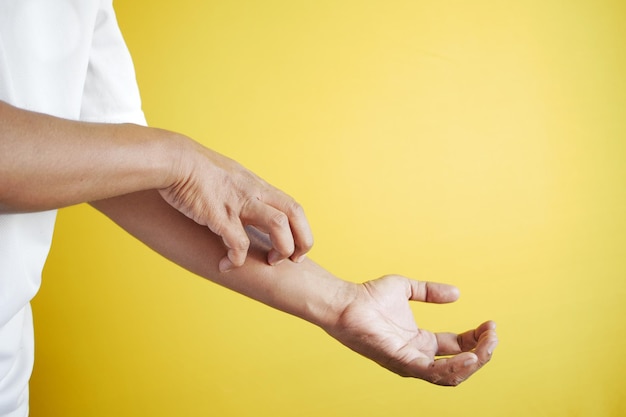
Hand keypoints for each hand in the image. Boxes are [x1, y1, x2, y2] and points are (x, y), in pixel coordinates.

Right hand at [159, 138, 312, 271]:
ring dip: (280, 249)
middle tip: (293, 260)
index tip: (296, 249)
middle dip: (302, 241)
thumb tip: (248, 208)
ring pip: (278, 225)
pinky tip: (228, 265)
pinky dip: (238, 259)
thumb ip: (244, 193)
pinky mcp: (219, 214)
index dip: (302, 231)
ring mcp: (239, 203)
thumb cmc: (197, 170)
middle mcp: (254, 193)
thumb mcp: (231, 178)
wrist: (174, 159)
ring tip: (268, 262)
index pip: (293, 208)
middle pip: (295, 214)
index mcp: (258, 187)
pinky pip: (239, 242)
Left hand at [326, 275, 496, 385]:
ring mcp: (409, 362)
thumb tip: (457, 293)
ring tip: (488, 344)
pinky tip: (470, 356)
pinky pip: (433, 373)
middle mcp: (417, 356)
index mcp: (419, 342)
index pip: (457, 347)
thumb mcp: (406, 289)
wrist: (345, 301)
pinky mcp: (401, 361)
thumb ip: (430, 292)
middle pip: (460, 364)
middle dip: (482, 352)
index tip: (490, 324)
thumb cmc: (367, 296)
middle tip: (493, 334)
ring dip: (475, 361)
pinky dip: (455, 368)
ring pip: (451, 375)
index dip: (477, 339)